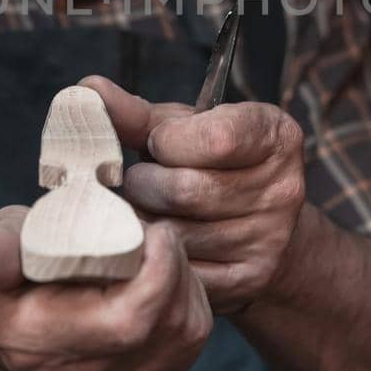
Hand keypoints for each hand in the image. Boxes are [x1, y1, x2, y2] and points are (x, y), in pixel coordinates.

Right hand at [0, 206, 211, 370]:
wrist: (6, 322)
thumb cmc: (3, 271)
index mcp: (38, 341)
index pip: (132, 320)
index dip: (161, 271)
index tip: (155, 230)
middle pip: (169, 326)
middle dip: (176, 269)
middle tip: (156, 235)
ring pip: (187, 336)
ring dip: (186, 285)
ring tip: (158, 256)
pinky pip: (188, 350)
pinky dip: (187, 308)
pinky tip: (162, 285)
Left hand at [80, 75, 306, 313]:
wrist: (258, 226)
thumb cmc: (213, 165)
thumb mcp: (185, 129)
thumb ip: (138, 114)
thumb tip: (87, 92)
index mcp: (276, 135)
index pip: (214, 138)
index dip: (168, 141)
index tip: (160, 143)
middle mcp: (283, 188)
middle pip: (185, 190)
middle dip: (145, 185)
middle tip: (142, 183)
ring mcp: (269, 238)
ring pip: (176, 233)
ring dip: (145, 222)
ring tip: (149, 211)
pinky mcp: (249, 279)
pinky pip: (179, 270)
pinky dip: (155, 255)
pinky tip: (156, 242)